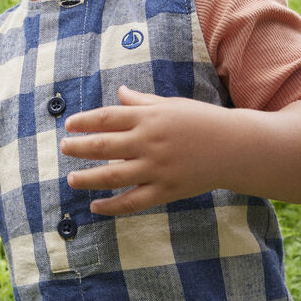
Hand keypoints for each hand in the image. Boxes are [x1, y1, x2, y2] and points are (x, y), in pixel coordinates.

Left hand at [60, 85, 230, 214]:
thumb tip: (120, 93)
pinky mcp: (165, 191)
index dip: (84, 122)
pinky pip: (132, 201)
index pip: (107, 118)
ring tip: (71, 178)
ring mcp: (156, 169)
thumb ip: (142, 102)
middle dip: (78, 147)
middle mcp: (149, 142)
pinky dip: (111, 206)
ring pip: (112, 175)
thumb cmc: (203, 122)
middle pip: (103, 146)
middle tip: (63, 148)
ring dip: (87, 178)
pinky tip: (95, 207)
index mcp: (150, 118)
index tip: (68, 125)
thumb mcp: (172, 106)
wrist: (237, 147)